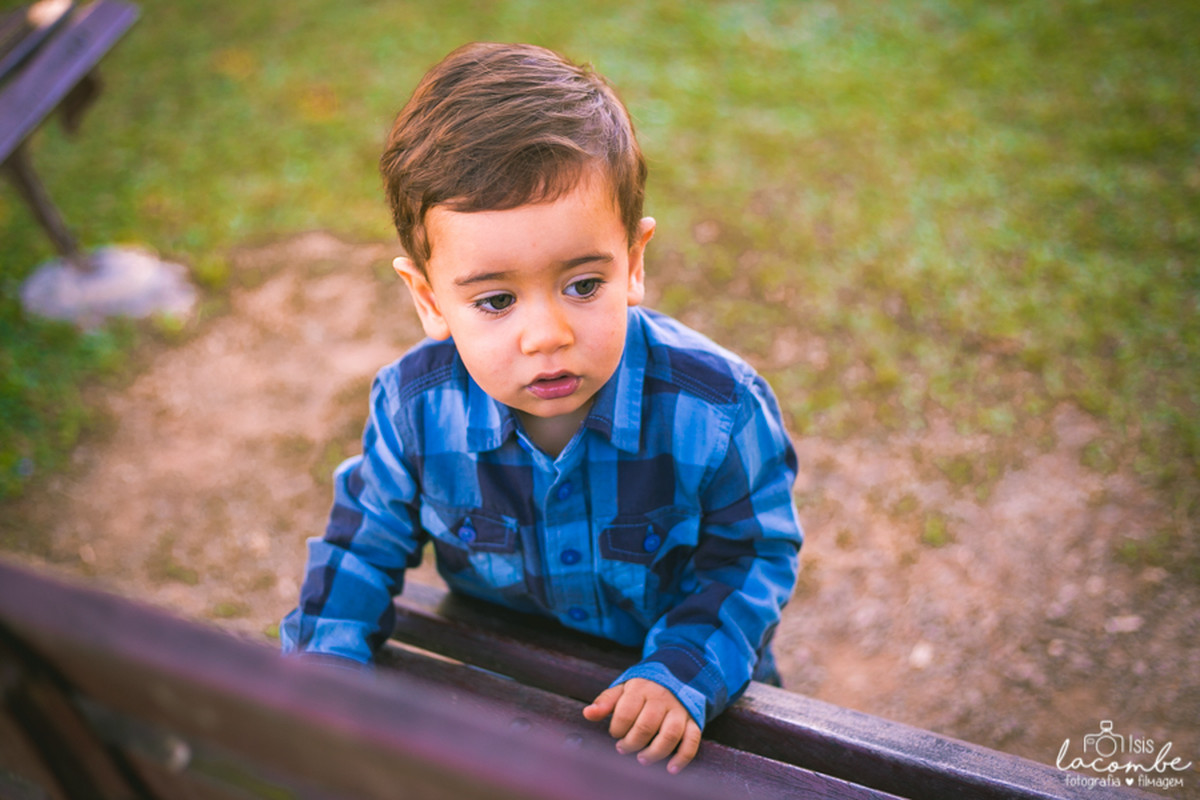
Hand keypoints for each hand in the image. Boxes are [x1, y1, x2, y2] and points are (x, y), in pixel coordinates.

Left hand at [582, 678, 700, 773]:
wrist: (675, 675)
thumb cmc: (642, 689)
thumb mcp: (622, 689)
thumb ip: (605, 701)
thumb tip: (588, 713)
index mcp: (640, 689)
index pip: (626, 712)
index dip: (617, 728)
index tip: (614, 733)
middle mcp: (661, 698)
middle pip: (647, 726)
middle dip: (632, 743)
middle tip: (623, 749)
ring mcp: (679, 709)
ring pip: (670, 734)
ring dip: (655, 752)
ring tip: (642, 759)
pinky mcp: (693, 720)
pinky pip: (692, 739)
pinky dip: (683, 757)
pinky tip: (671, 768)